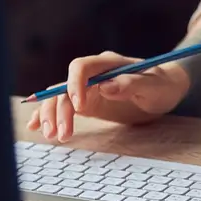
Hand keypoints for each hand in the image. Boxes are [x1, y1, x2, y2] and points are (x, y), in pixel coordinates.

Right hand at [27, 51, 190, 142]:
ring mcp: (87, 88)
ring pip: (60, 98)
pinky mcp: (87, 102)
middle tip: (60, 134)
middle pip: (65, 86)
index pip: (81, 67)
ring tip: (52, 137)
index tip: (79, 107)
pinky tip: (35, 126)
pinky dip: (48, 115)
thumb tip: (106, 86)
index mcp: (108, 64)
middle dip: (58, 109)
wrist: (165, 89)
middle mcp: (93, 74)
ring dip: (51, 116)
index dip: (75, 85)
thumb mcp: (154, 86)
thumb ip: (132, 84)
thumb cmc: (163, 85)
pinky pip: (63, 106)